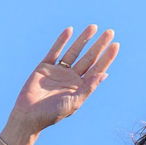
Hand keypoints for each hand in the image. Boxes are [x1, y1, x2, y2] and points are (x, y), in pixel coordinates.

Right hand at [0, 25, 119, 144]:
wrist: (29, 116)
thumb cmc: (53, 114)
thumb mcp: (74, 102)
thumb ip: (88, 88)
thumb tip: (104, 74)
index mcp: (81, 87)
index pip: (97, 69)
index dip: (107, 58)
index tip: (115, 46)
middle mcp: (72, 78)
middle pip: (89, 58)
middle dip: (99, 45)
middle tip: (110, 32)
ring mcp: (59, 71)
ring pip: (74, 51)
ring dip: (83, 39)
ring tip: (93, 27)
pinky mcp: (45, 67)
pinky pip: (55, 51)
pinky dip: (62, 40)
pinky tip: (70, 31)